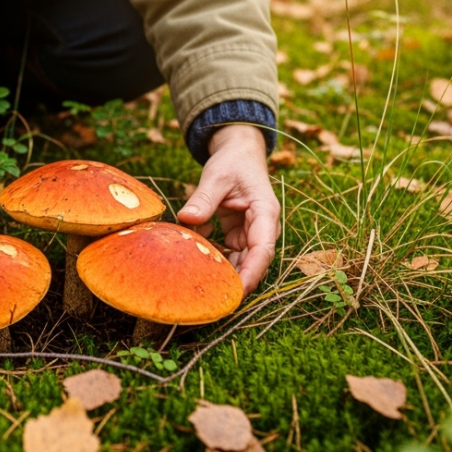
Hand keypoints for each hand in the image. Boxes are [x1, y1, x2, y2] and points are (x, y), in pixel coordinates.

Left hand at [177, 124, 278, 294]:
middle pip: (252, 263)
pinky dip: (212, 258)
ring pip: (239, 262)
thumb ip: (204, 197)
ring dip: (221, 271)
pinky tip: (194, 258)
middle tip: (209, 298)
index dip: (251, 274)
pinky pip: (227, 254)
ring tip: (198, 284)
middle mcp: (262, 227)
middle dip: (234, 282)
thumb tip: (187, 218)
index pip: (262, 251)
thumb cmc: (233, 161)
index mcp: (264, 213)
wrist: (238, 153)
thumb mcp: (216, 175)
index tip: (235, 293)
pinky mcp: (238, 234)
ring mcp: (250, 233)